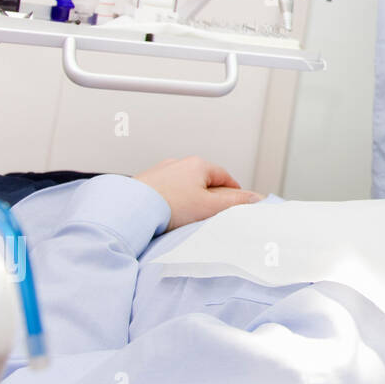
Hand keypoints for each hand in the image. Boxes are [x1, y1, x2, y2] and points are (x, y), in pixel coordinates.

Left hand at [134, 156, 262, 232]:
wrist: (128, 210)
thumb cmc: (168, 206)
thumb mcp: (209, 206)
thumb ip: (235, 203)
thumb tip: (256, 199)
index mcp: (197, 164)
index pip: (224, 176)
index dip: (233, 192)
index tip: (236, 204)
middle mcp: (177, 164)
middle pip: (203, 181)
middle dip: (210, 197)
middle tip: (213, 215)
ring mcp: (159, 173)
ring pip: (183, 187)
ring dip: (189, 200)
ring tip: (188, 219)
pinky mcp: (144, 185)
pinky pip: (165, 193)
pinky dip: (171, 203)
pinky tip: (168, 218)